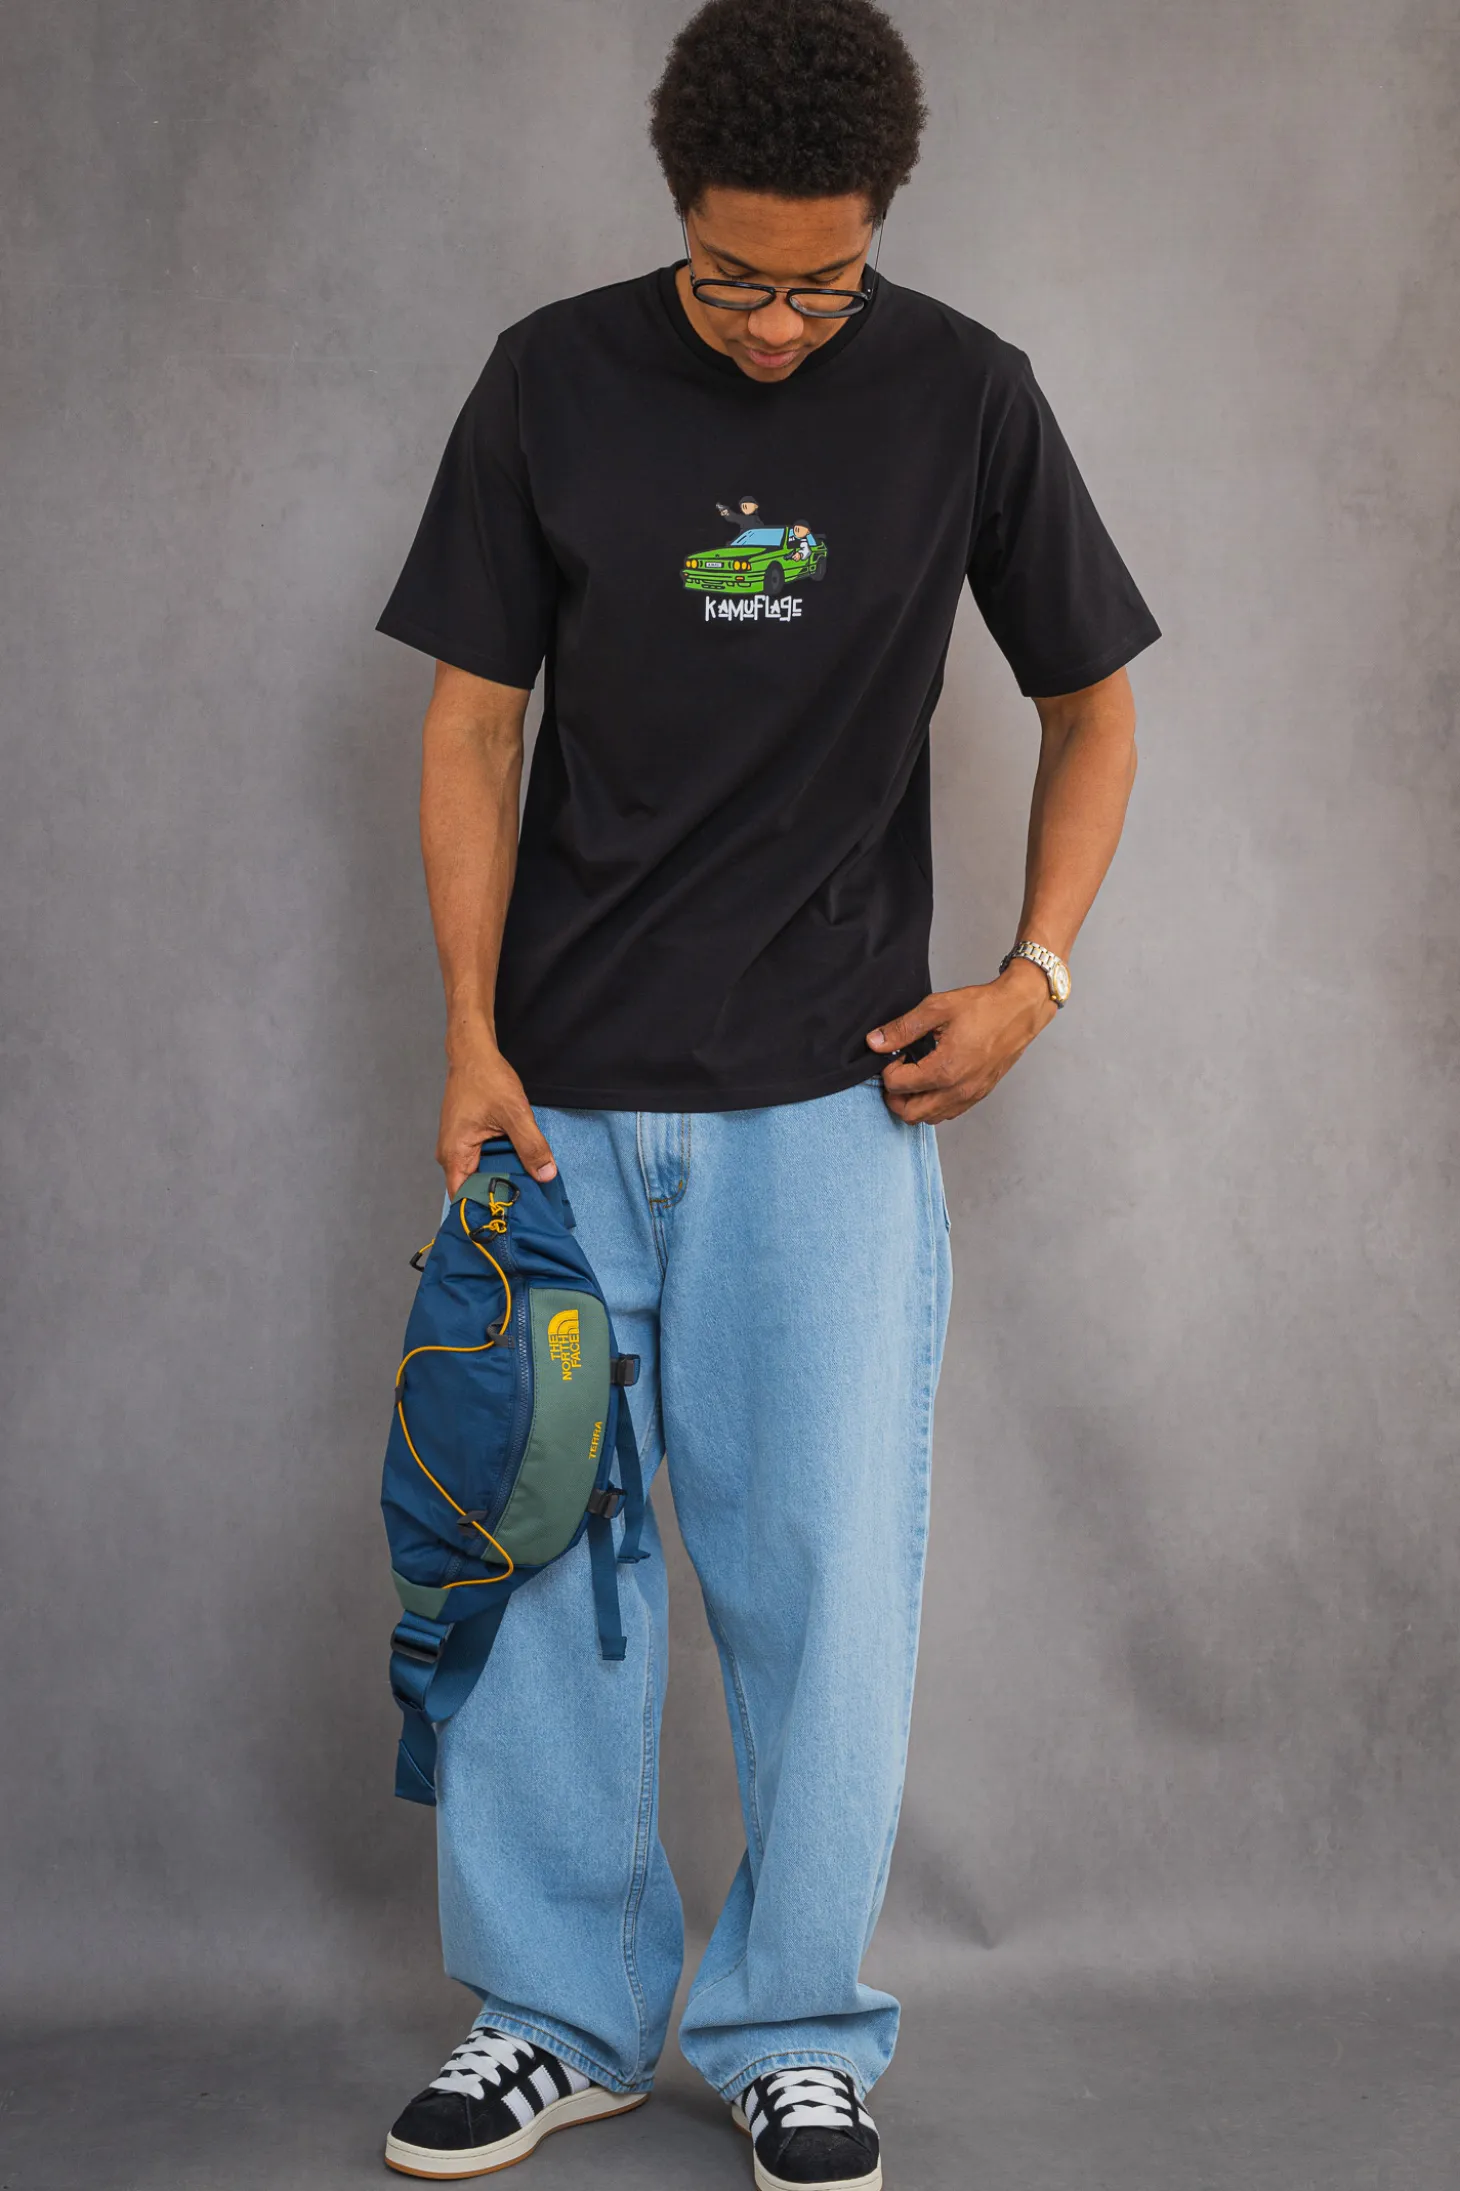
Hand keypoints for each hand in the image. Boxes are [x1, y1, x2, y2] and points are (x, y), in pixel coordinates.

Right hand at [438, 1026, 556, 1195]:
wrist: (473, 1054)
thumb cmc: (486, 1079)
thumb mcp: (515, 1114)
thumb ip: (531, 1146)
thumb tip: (546, 1175)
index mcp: (455, 1154)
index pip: (465, 1199)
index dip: (486, 1210)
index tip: (510, 1217)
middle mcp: (451, 1156)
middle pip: (473, 1189)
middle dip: (498, 1197)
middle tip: (527, 1206)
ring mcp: (457, 1147)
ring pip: (480, 1175)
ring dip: (501, 1180)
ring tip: (527, 1190)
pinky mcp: (466, 1140)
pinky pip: (482, 1161)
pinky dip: (499, 1166)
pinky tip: (519, 1168)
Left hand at [866, 961, 1056, 1123]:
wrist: (1020, 1010)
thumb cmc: (984, 1007)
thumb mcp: (937, 1008)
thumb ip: (902, 1028)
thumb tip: (875, 1042)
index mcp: (945, 1069)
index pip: (897, 1086)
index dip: (888, 1069)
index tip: (896, 1053)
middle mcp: (958, 1090)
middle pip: (909, 1113)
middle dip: (894, 1095)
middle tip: (897, 1071)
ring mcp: (970, 1096)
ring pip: (928, 1119)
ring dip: (913, 1103)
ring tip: (914, 1077)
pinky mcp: (979, 1095)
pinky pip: (948, 1114)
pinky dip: (933, 1105)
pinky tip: (933, 1082)